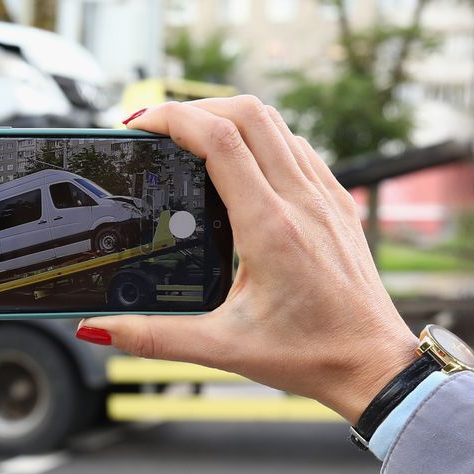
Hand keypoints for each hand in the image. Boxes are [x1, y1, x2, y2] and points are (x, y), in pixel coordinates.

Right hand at [77, 97, 416, 421]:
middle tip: (158, 130)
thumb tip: (100, 328)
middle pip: (247, 113)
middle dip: (195, 108)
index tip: (140, 125)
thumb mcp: (223, 350)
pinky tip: (240, 164)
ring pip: (276, 122)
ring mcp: (324, 197)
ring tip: (191, 139)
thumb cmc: (310, 356)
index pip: (221, 141)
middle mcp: (301, 202)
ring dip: (229, 117)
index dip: (174, 119)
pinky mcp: (337, 203)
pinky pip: (296, 146)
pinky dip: (261, 137)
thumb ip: (154, 338)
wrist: (373, 365)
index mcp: (271, 229)